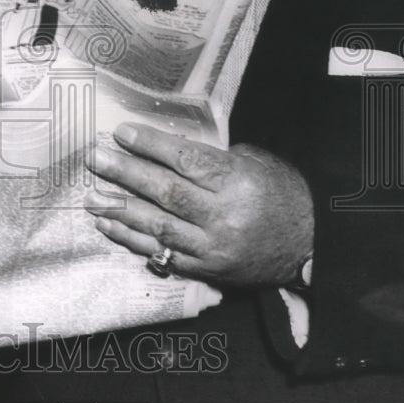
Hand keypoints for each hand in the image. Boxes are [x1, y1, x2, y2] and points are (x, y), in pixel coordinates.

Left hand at [85, 122, 312, 287]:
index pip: (186, 160)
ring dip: (120, 210)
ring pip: (159, 226)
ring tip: (91, 196)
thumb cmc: (282, 195)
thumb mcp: (257, 163)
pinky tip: (109, 225)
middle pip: (166, 192)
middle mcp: (224, 216)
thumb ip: (215, 157)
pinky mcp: (206, 269)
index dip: (151, 146)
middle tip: (95, 160)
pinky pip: (163, 255)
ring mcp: (213, 246)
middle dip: (125, 174)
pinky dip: (133, 239)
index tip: (122, 133)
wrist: (312, 246)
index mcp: (238, 182)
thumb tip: (168, 148)